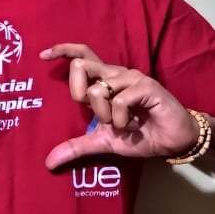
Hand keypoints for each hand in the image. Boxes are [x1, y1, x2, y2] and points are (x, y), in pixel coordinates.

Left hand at [39, 43, 199, 170]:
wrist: (172, 141)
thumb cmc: (140, 135)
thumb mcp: (103, 142)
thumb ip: (77, 146)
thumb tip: (49, 162)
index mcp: (105, 81)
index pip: (81, 55)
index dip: (62, 50)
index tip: (43, 56)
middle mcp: (115, 74)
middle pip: (81, 65)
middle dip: (78, 93)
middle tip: (94, 113)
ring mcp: (130, 78)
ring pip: (97, 89)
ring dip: (104, 115)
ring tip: (122, 125)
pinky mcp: (145, 86)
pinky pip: (118, 101)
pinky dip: (120, 120)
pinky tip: (134, 126)